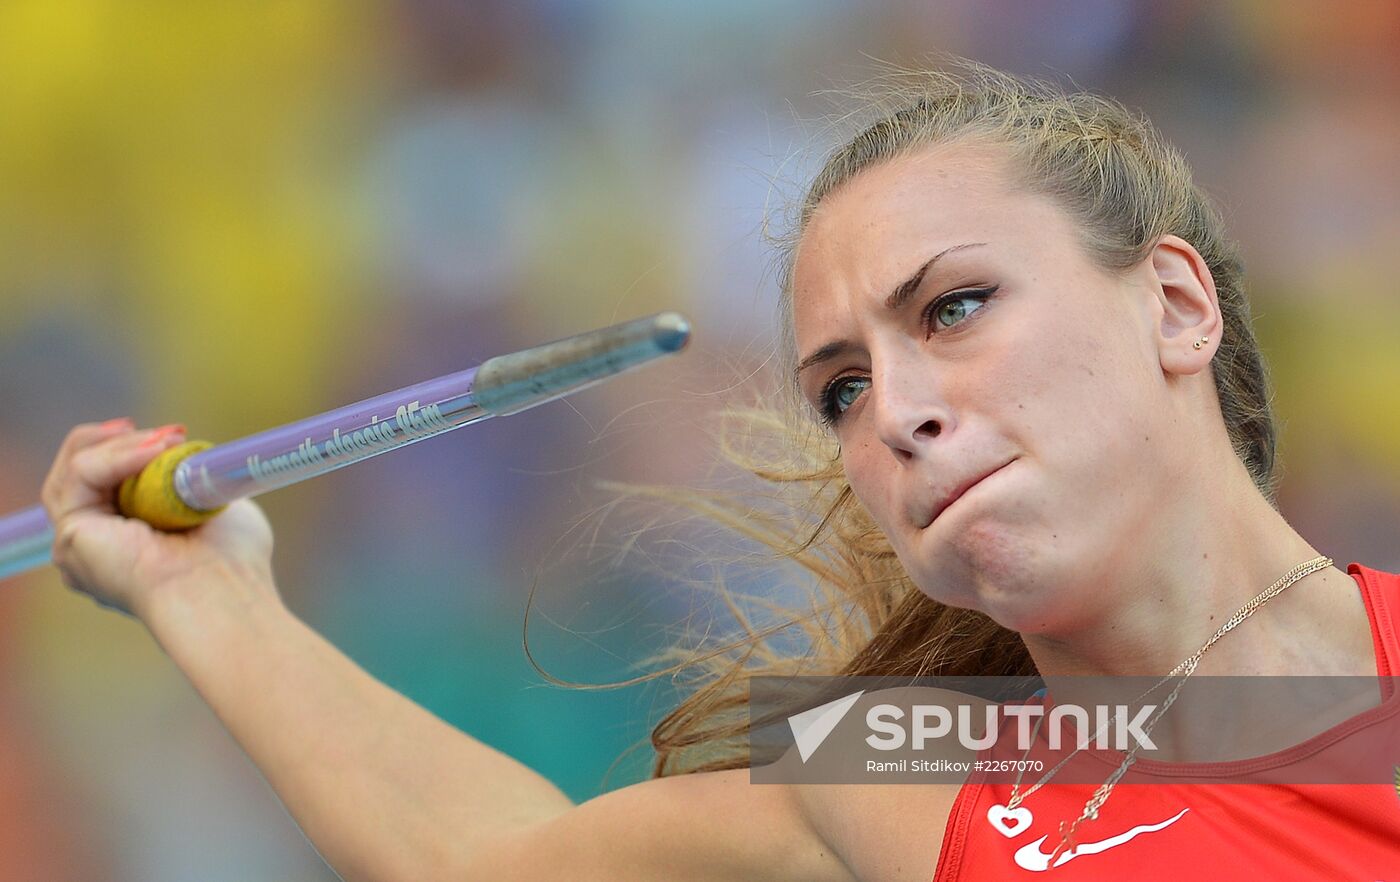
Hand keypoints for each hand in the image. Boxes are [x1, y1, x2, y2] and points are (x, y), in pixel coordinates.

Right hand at [40, 419, 279, 619]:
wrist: (221, 591)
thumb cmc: (232, 562)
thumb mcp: (213, 509)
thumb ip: (194, 486)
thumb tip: (193, 463)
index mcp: (127, 546)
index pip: (106, 486)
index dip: (129, 452)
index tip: (173, 434)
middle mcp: (96, 548)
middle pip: (80, 474)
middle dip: (116, 441)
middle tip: (167, 432)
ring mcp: (78, 543)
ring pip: (75, 470)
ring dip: (121, 444)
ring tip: (168, 441)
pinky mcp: (70, 535)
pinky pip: (81, 474)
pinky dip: (117, 455)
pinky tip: (157, 451)